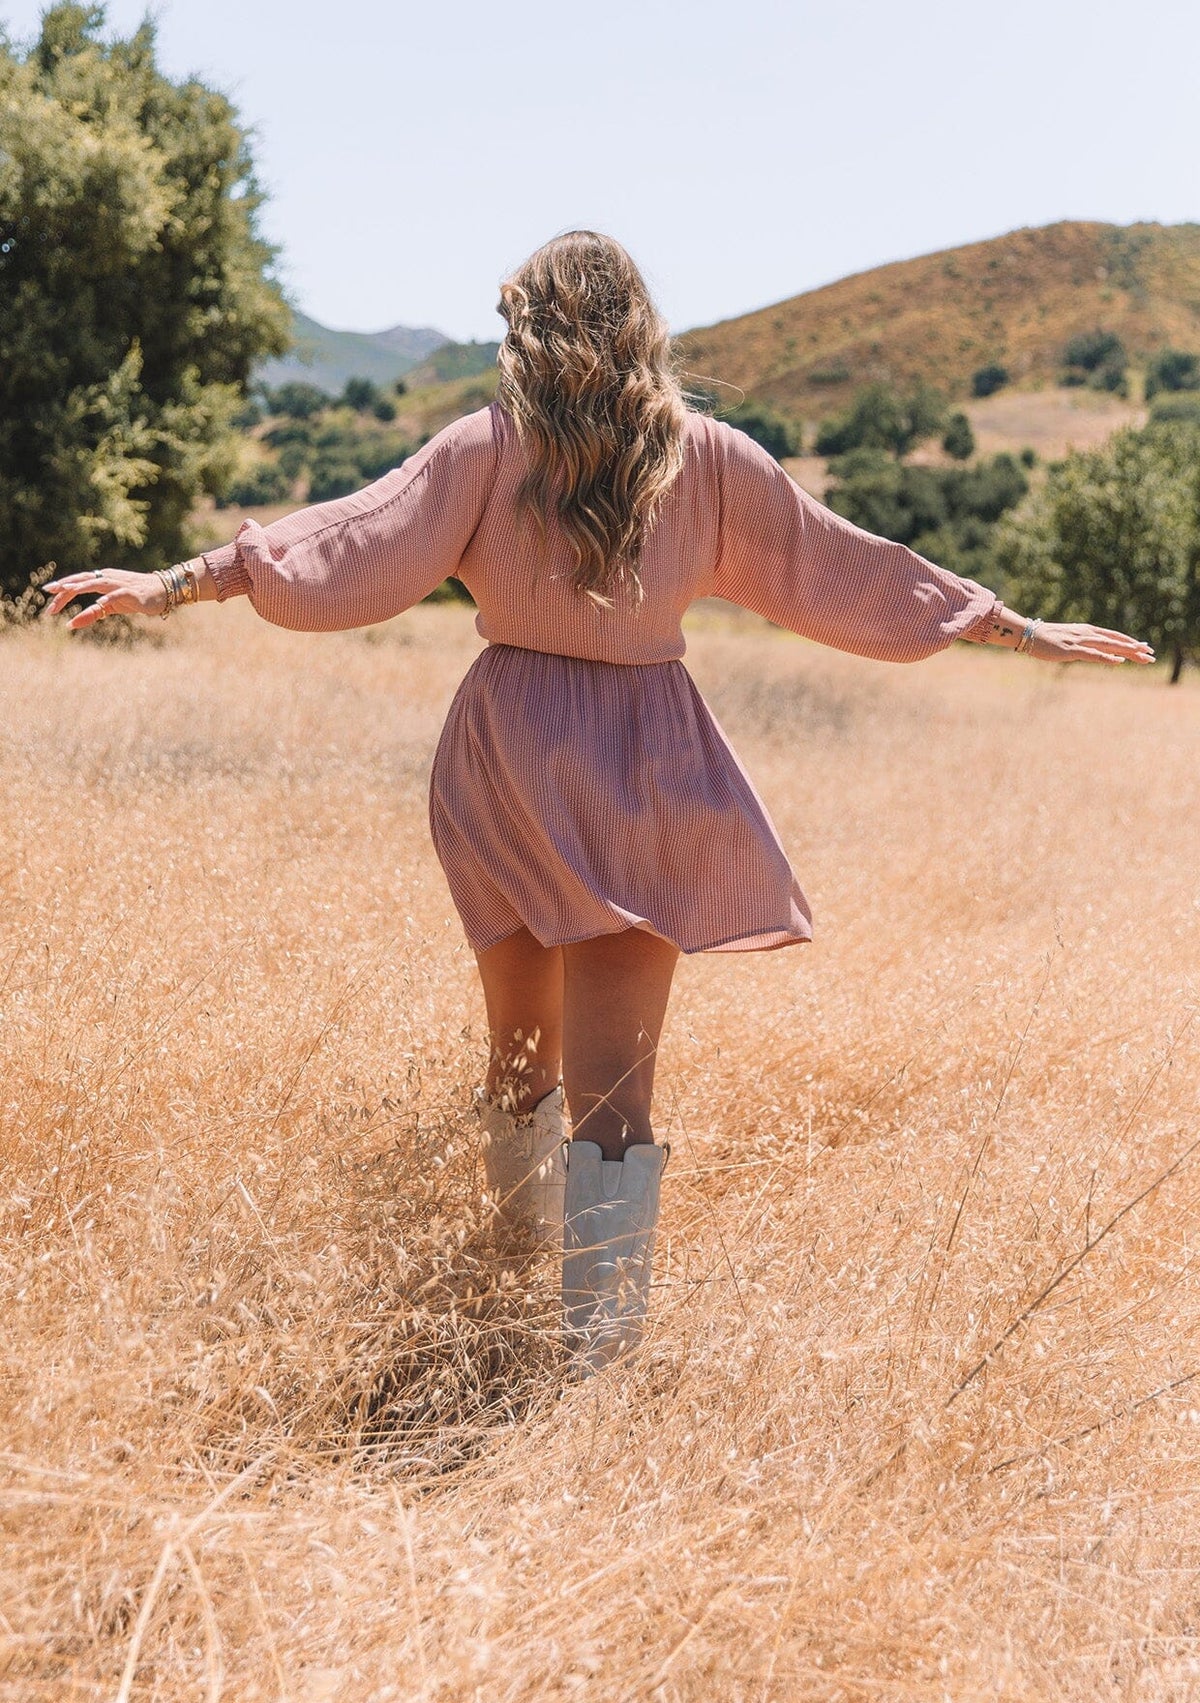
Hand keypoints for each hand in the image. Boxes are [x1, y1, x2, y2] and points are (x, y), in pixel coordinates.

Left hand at [42, 569, 167, 629]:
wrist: (163, 592)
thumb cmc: (135, 598)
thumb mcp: (111, 607)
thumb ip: (92, 613)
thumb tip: (70, 624)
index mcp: (102, 579)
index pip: (78, 582)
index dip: (63, 587)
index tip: (47, 593)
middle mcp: (108, 578)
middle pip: (82, 580)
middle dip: (66, 587)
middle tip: (50, 593)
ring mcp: (119, 584)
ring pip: (97, 583)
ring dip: (81, 586)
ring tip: (67, 590)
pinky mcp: (132, 592)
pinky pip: (117, 594)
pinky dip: (108, 598)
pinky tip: (100, 603)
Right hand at [1028, 622, 1154, 666]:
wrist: (1028, 634)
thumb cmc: (1046, 639)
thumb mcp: (1067, 641)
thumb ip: (1080, 645)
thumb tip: (1089, 651)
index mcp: (1088, 631)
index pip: (1115, 637)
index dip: (1131, 642)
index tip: (1145, 648)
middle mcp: (1088, 634)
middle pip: (1117, 641)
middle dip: (1136, 648)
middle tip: (1153, 654)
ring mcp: (1081, 641)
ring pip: (1110, 646)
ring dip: (1128, 651)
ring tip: (1143, 656)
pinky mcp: (1072, 650)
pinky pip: (1094, 655)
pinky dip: (1108, 658)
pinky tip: (1119, 661)